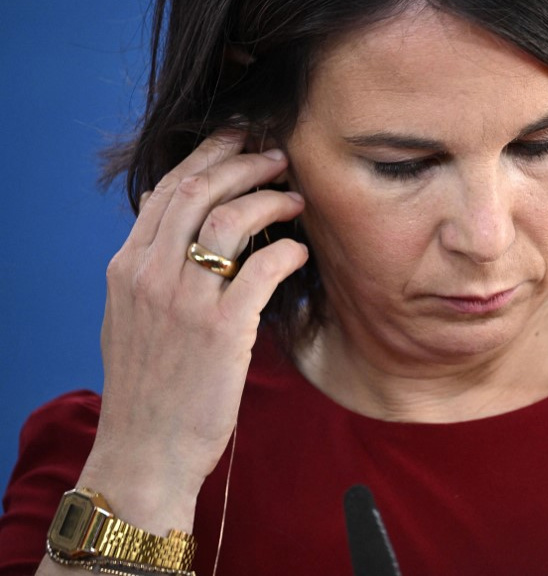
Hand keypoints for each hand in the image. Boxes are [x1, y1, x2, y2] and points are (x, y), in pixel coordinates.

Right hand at [78, 130, 307, 533]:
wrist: (145, 449)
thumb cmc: (148, 387)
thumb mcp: (130, 319)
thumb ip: (148, 270)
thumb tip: (168, 223)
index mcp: (127, 268)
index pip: (167, 191)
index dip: (206, 156)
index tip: (237, 139)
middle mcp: (150, 275)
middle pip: (199, 192)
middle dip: (243, 163)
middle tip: (278, 156)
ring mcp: (184, 300)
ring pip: (230, 219)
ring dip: (269, 199)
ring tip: (295, 198)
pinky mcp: (221, 330)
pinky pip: (262, 268)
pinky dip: (286, 251)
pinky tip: (299, 251)